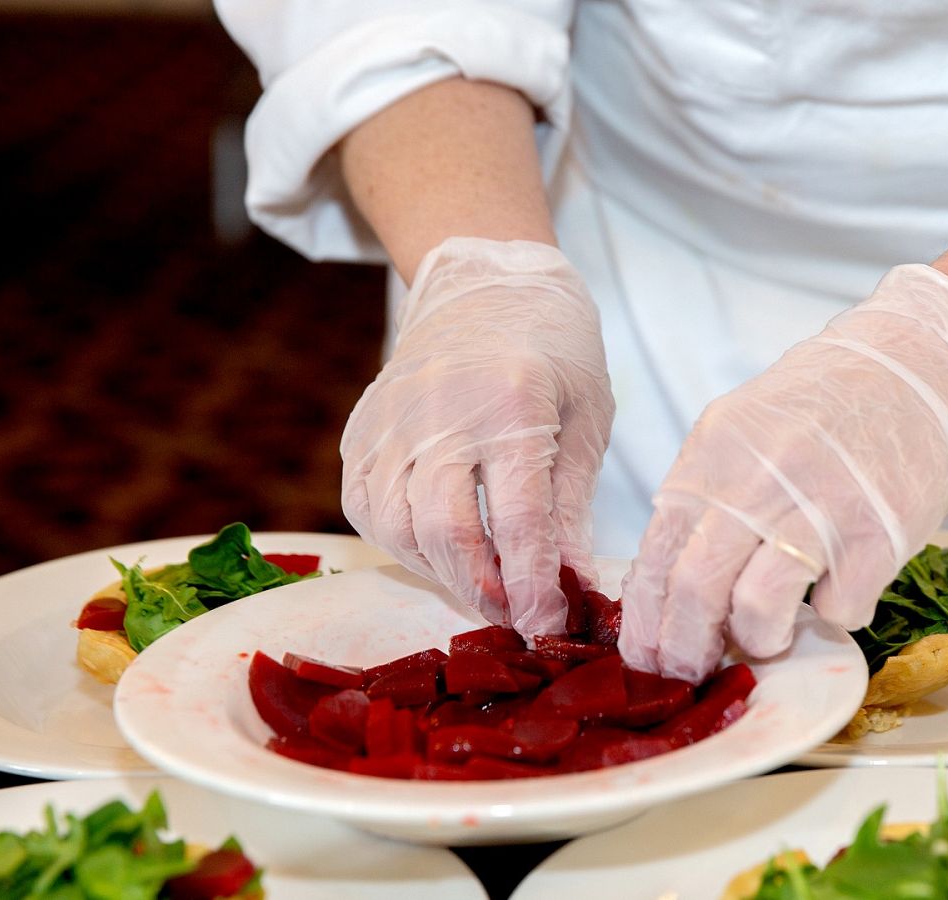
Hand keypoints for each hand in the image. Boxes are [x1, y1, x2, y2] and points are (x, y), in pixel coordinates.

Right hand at [341, 238, 612, 639]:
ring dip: (441, 572)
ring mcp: (390, 421)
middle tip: (517, 617)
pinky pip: (367, 508)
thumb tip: (573, 588)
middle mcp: (440, 412)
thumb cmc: (554, 348)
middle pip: (446, 533)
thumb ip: (572, 505)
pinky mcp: (360, 430)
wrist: (486, 281)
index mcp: (511, 403)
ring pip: (397, 529)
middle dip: (484, 591)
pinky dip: (401, 543)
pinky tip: (439, 548)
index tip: (549, 627)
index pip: (518, 521)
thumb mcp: (587, 417)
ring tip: (484, 584)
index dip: (532, 587)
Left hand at [617, 265, 947, 681]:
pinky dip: (837, 614)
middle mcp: (757, 481)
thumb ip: (705, 495)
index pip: (657, 554)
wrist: (918, 368)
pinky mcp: (876, 534)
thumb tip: (667, 585)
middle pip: (697, 589)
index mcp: (713, 456)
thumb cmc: (826, 407)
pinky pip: (839, 608)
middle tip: (693, 673)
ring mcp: (818, 508)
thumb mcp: (742, 431)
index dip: (646, 620)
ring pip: (759, 609)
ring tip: (770, 636)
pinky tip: (842, 590)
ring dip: (759, 639)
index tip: (646, 657)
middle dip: (686, 650)